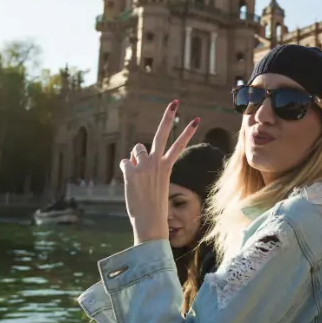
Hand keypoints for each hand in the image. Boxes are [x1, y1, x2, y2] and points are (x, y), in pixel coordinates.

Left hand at [120, 100, 199, 243]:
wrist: (149, 220)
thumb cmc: (154, 205)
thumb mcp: (156, 184)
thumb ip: (148, 167)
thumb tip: (134, 155)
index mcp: (167, 166)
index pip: (179, 144)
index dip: (188, 131)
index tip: (196, 119)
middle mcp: (156, 162)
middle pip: (161, 134)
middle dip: (169, 117)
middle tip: (175, 102)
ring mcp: (143, 165)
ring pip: (136, 149)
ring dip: (136, 158)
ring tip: (139, 174)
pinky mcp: (130, 170)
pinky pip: (125, 163)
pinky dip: (126, 170)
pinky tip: (130, 182)